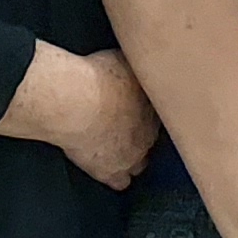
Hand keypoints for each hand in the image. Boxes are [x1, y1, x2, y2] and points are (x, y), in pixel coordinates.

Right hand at [52, 47, 161, 189]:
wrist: (75, 103)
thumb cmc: (96, 76)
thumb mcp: (123, 58)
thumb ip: (134, 64)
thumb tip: (139, 55)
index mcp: (155, 107)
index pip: (161, 114)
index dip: (149, 110)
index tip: (137, 106)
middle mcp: (148, 134)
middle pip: (153, 139)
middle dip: (142, 133)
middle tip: (127, 125)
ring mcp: (131, 156)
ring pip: (140, 164)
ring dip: (132, 157)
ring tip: (119, 149)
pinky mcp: (108, 172)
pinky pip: (119, 182)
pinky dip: (114, 176)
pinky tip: (106, 168)